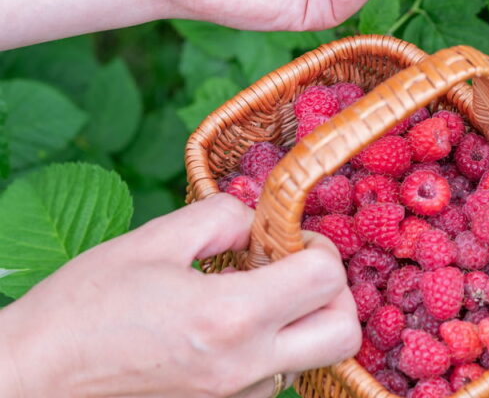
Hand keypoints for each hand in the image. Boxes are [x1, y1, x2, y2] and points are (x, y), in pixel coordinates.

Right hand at [0, 195, 357, 397]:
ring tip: (256, 296)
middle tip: (298, 268)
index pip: (326, 277)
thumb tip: (261, 217)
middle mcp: (244, 365)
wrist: (36, 378)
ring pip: (312, 358)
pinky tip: (230, 327)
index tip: (289, 237)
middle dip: (334, 292)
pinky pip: (275, 378)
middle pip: (344, 333)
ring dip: (302, 322)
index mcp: (230, 315)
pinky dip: (271, 348)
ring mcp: (236, 397)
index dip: (318, 246)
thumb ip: (222, 217)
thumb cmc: (85, 306)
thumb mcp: (154, 240)